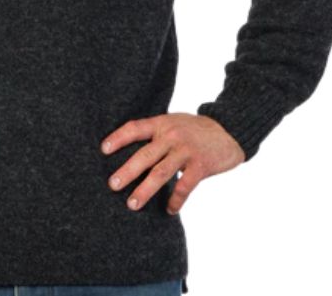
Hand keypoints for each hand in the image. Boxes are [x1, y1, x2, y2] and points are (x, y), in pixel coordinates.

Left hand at [100, 112, 245, 214]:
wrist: (229, 130)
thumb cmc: (195, 130)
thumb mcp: (173, 123)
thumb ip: (156, 134)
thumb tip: (130, 152)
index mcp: (162, 124)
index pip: (135, 128)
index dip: (118, 138)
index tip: (103, 150)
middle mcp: (172, 135)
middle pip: (145, 155)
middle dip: (127, 171)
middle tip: (112, 185)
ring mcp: (186, 150)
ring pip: (161, 172)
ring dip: (145, 190)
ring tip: (132, 204)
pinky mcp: (201, 165)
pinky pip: (185, 186)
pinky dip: (175, 200)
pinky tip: (168, 209)